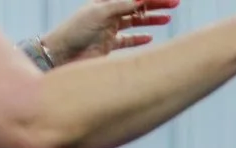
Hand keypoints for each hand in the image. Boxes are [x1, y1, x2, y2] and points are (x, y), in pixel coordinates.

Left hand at [43, 0, 178, 64]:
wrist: (61, 55)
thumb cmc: (75, 31)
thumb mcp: (99, 13)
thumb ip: (121, 5)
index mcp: (105, 2)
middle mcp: (108, 13)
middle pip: (136, 6)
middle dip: (155, 4)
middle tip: (174, 3)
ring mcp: (109, 29)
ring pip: (135, 22)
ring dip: (151, 20)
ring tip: (167, 19)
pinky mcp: (109, 45)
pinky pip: (128, 40)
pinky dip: (139, 39)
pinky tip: (149, 37)